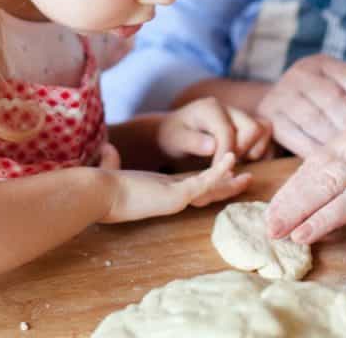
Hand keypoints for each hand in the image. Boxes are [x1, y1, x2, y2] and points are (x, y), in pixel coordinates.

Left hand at [99, 152, 251, 223]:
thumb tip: (106, 148)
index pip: (189, 188)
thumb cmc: (102, 188)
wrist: (98, 194)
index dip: (206, 183)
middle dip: (226, 187)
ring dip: (229, 183)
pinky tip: (231, 159)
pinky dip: (218, 171)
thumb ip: (112, 160)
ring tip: (247, 177)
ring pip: (210, 189)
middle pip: (206, 192)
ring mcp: (176, 197)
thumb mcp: (113, 171)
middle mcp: (172, 196)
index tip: (218, 175)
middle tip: (246, 180)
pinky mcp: (176, 195)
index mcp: (162, 192)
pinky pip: (204, 181)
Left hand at [157, 97, 272, 163]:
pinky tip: (243, 160)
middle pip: (253, 127)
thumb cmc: (172, 136)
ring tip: (234, 161)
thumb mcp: (174, 139)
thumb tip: (212, 146)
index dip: (224, 156)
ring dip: (255, 149)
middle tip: (226, 165)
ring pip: (264, 128)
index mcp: (210, 108)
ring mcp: (240, 115)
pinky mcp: (246, 125)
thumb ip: (192, 141)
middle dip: (242, 150)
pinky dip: (260, 150)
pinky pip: (266, 135)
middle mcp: (229, 108)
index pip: (227, 132)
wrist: (172, 132)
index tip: (216, 173)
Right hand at [257, 54, 345, 156]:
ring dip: (336, 142)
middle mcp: (301, 72)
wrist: (277, 106)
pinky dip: (314, 151)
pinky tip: (329, 163)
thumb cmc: (322, 106)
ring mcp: (281, 93)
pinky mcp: (268, 115)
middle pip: (333, 98)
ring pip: (314, 118)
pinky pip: (294, 136)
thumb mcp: (343, 95)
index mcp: (324, 63)